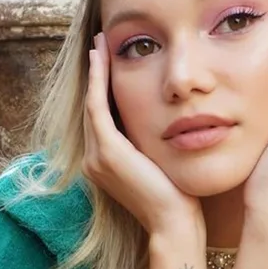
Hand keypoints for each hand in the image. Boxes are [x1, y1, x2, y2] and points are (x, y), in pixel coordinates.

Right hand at [82, 33, 204, 235]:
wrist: (174, 223)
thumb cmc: (176, 195)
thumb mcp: (157, 162)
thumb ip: (148, 142)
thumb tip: (160, 117)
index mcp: (104, 163)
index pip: (100, 117)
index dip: (101, 87)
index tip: (107, 61)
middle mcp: (93, 160)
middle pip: (91, 106)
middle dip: (95, 74)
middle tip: (99, 45)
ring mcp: (96, 157)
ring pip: (92, 102)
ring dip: (95, 71)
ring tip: (99, 45)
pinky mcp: (107, 151)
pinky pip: (97, 106)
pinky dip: (98, 80)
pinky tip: (102, 58)